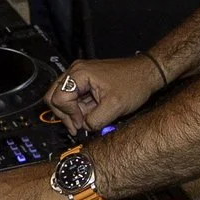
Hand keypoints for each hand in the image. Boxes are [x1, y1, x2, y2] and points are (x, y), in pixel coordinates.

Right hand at [44, 57, 162, 134]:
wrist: (146, 74)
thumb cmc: (134, 84)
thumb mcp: (114, 107)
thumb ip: (94, 121)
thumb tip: (84, 128)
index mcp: (79, 73)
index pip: (59, 98)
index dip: (69, 115)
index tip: (82, 124)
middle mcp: (75, 71)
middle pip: (53, 97)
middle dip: (65, 115)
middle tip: (79, 126)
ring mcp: (79, 75)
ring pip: (62, 99)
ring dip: (73, 113)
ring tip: (88, 120)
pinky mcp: (85, 81)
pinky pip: (73, 97)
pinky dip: (78, 109)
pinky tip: (92, 113)